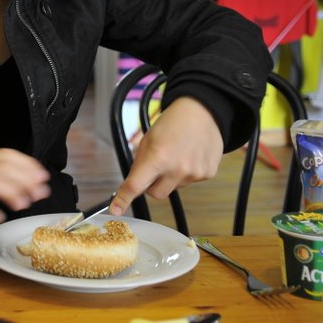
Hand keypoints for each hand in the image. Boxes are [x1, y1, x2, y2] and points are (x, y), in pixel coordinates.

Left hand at [110, 96, 222, 216]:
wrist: (203, 112)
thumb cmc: (172, 123)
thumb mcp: (148, 139)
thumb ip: (140, 163)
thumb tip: (134, 183)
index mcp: (158, 157)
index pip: (136, 185)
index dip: (123, 199)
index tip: (115, 210)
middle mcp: (177, 169)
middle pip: (155, 194)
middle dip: (151, 184)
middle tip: (155, 166)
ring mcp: (195, 174)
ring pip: (173, 188)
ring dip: (170, 178)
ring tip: (176, 155)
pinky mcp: (208, 174)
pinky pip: (189, 182)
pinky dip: (186, 173)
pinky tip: (189, 156)